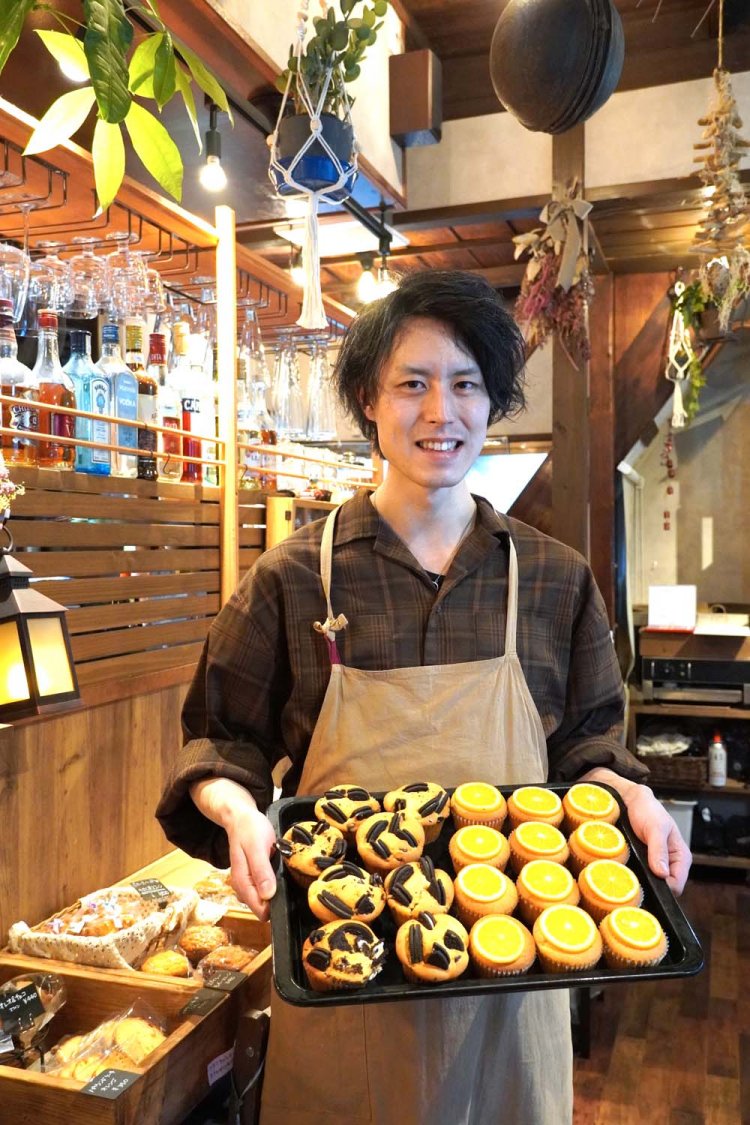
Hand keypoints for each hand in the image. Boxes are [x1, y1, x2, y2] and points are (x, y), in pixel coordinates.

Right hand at [225, 806, 277, 920]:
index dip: (275, 907)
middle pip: (262, 908)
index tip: (288, 893)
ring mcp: (247, 884)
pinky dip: (272, 884)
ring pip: (264, 900)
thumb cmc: (250, 830)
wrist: (241, 818)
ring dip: (275, 891)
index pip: (260, 911)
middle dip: (277, 899)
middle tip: (286, 878)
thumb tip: (268, 895)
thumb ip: (261, 871)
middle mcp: (242, 888)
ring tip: (283, 873)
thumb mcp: (257, 847)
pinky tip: (277, 872)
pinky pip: (264, 890)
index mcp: (242, 883)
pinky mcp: (252, 878)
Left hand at [578, 768, 691, 894]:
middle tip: (633, 879)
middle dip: (651, 886)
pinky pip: (641, 875)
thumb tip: (662, 874)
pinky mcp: (643, 862)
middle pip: (664, 887)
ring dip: (640, 881)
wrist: (630, 801)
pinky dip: (633, 875)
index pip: (677, 885)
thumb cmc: (647, 810)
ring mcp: (656, 864)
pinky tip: (624, 871)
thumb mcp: (656, 828)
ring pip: (652, 883)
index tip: (647, 883)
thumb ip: (659, 850)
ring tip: (627, 875)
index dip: (664, 888)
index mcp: (681, 857)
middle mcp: (670, 863)